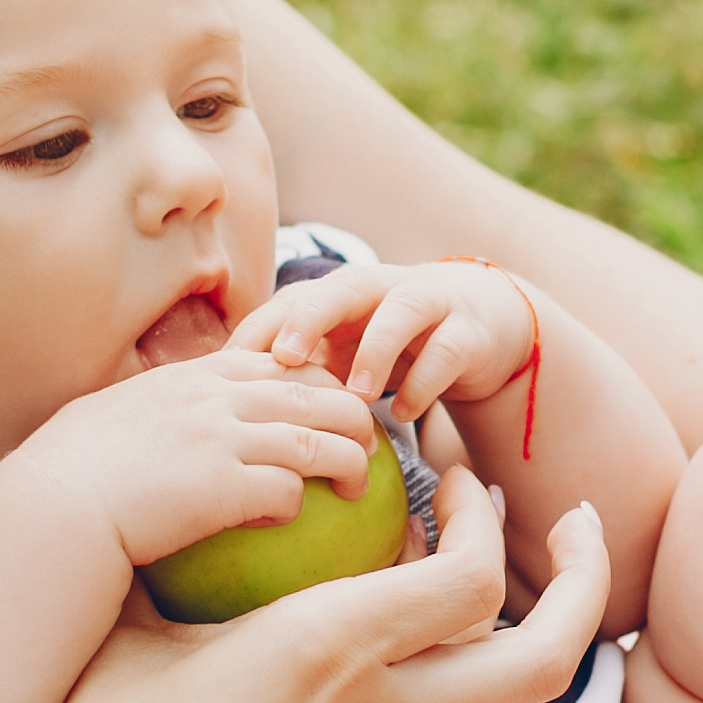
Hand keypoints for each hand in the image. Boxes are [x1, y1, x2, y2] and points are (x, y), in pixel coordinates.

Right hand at [0, 352, 384, 571]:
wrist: (49, 508)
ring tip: (358, 487)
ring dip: (351, 463)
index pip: (279, 358)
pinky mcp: (224, 487)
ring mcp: (222, 438)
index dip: (317, 377)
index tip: (329, 403)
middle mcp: (215, 397)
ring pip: (323, 438)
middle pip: (319, 390)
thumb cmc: (70, 474)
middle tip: (365, 444)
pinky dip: (300, 505)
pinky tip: (291, 521)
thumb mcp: (116, 418)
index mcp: (192, 376)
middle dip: (354, 414)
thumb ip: (158, 411)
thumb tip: (172, 428)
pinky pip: (290, 491)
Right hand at [0, 467, 615, 702]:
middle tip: (571, 522)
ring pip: (483, 693)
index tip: (449, 469)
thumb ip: (165, 557)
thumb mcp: (122, 636)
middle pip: (540, 663)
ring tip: (467, 556)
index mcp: (327, 654)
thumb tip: (173, 493)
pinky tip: (366, 620)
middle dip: (585, 586)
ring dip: (505, 621)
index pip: (474, 579)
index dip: (486, 514)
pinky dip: (426, 658)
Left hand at [232, 261, 539, 421]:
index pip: (291, 300)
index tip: (225, 368)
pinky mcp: (468, 333)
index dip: (259, 329)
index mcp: (340, 294)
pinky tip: (403, 414)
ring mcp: (430, 306)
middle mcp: (382, 289)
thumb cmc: (389, 344)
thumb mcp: (342, 353)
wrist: (478, 325)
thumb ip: (297, 370)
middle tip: (285, 358)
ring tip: (355, 395)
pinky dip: (425, 383)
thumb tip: (223, 409)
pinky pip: (448, 352)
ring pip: (402, 312)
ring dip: (377, 350)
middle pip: (342, 288)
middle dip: (311, 318)